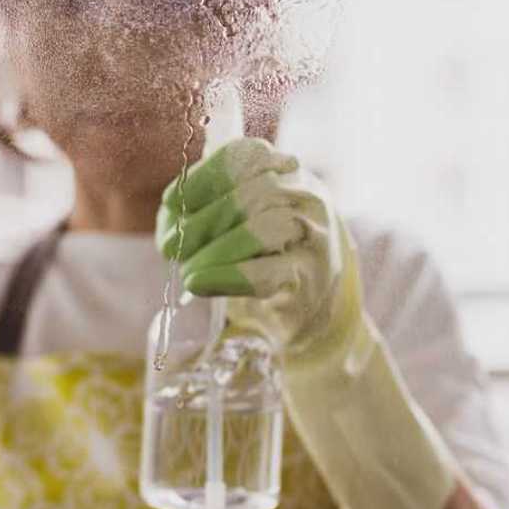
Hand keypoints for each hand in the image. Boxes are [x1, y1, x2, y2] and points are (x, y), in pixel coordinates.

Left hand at [157, 138, 456, 508]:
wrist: (339, 352)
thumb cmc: (289, 294)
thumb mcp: (269, 245)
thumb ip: (237, 218)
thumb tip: (180, 192)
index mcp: (303, 190)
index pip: (248, 156)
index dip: (203, 174)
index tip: (172, 201)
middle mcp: (316, 212)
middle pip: (244, 190)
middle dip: (198, 214)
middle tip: (169, 240)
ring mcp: (318, 252)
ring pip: (252, 227)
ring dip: (206, 243)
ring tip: (181, 262)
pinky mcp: (313, 293)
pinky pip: (262, 274)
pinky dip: (224, 275)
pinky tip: (199, 282)